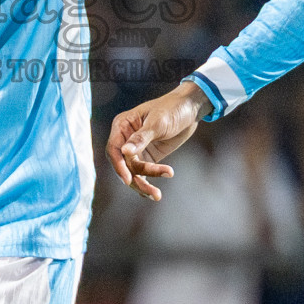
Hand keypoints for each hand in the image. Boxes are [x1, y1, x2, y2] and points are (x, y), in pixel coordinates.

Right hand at [106, 81, 209, 200]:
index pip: (114, 149)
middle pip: (124, 164)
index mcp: (123, 125)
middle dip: (136, 179)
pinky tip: (154, 194)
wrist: (190, 109)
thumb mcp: (158, 122)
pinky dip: (148, 182)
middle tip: (153, 193)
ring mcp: (136, 148)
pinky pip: (144, 173)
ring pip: (134, 171)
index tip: (128, 180)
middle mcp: (126, 138)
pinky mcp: (147, 156)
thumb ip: (141, 138)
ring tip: (157, 195)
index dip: (119, 166)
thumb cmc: (172, 109)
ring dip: (144, 185)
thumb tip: (125, 152)